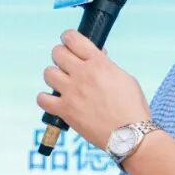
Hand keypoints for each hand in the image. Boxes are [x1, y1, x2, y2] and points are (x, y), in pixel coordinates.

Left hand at [37, 29, 149, 149]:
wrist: (129, 135)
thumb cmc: (132, 108)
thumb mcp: (125, 78)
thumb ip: (108, 65)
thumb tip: (97, 55)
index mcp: (99, 63)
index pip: (73, 38)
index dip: (68, 38)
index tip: (69, 43)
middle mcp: (83, 74)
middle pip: (57, 53)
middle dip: (61, 56)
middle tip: (67, 64)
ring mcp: (72, 92)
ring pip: (48, 73)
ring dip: (54, 76)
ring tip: (62, 83)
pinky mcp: (65, 110)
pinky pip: (42, 99)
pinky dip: (45, 99)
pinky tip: (54, 100)